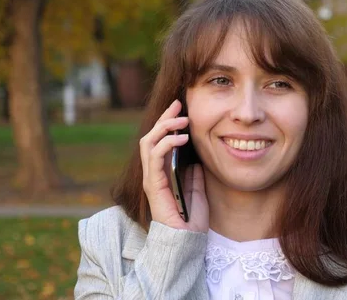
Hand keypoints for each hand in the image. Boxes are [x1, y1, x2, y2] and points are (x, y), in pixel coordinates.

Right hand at [139, 99, 208, 232]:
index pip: (159, 142)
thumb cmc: (190, 220)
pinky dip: (167, 143)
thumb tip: (196, 162)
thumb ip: (194, 177)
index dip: (168, 124)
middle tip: (179, 104)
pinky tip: (182, 138)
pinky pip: (155, 158)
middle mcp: (152, 174)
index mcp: (162, 173)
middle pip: (151, 137)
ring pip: (149, 143)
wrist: (186, 242)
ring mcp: (151, 179)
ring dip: (165, 127)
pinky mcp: (153, 185)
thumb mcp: (197, 192)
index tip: (181, 109)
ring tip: (182, 120)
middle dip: (164, 118)